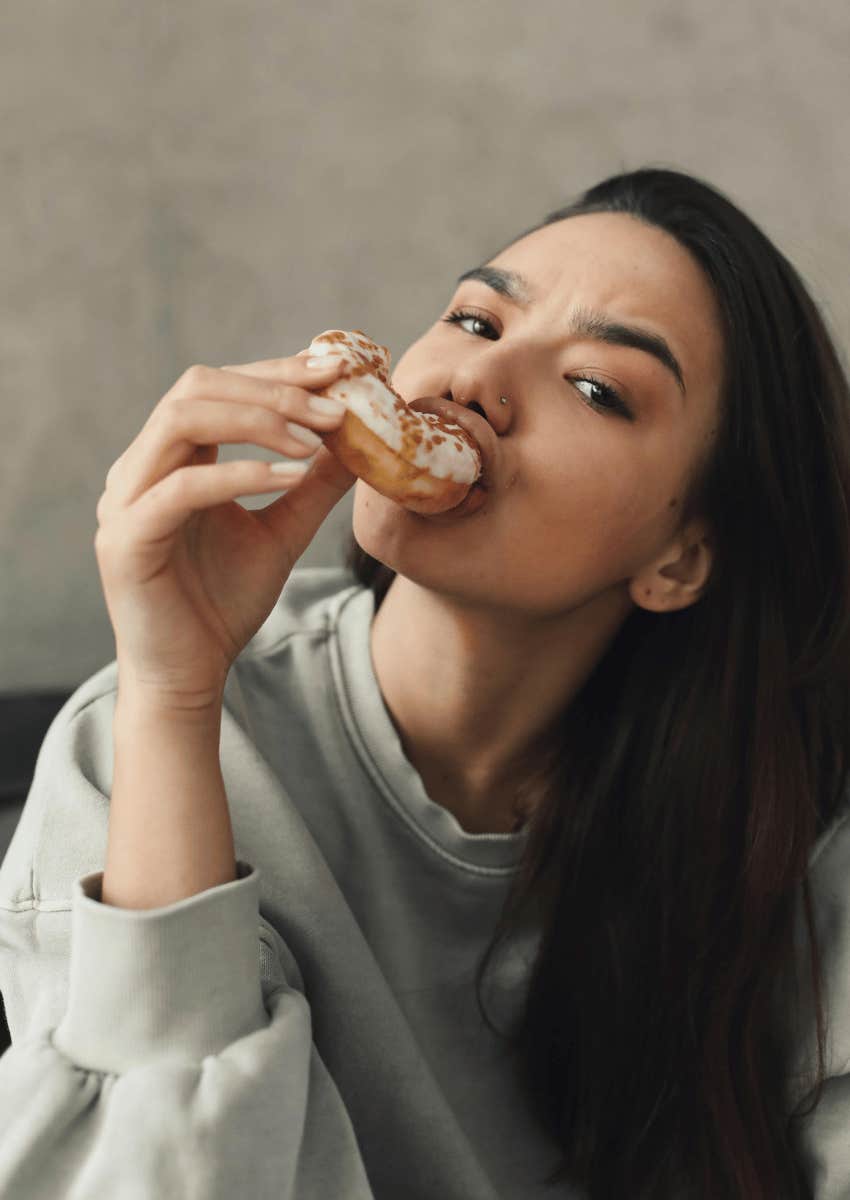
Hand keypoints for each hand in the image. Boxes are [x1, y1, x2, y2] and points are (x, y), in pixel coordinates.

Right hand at [94, 352, 354, 709]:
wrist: (188, 674)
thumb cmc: (224, 603)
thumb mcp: (283, 532)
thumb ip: (313, 486)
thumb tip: (360, 442)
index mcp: (170, 458)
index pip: (219, 386)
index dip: (277, 371)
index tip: (337, 369)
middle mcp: (140, 466)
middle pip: (198, 387)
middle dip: (273, 387)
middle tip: (335, 403)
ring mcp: (126, 498)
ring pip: (182, 420)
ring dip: (257, 419)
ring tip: (317, 438)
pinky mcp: (127, 538)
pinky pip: (182, 487)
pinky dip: (240, 473)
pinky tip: (292, 475)